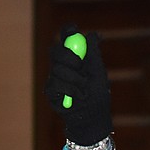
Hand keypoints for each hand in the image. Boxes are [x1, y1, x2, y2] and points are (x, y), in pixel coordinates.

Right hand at [44, 25, 112, 145]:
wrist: (92, 118)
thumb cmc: (98, 96)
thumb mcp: (99, 73)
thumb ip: (94, 55)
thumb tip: (93, 35)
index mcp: (75, 57)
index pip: (67, 39)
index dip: (67, 32)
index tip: (72, 30)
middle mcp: (62, 65)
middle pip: (55, 50)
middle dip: (68, 57)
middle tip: (80, 65)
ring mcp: (54, 77)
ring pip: (57, 69)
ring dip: (74, 80)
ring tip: (84, 90)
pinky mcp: (50, 90)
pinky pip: (56, 84)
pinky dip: (70, 90)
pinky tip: (76, 97)